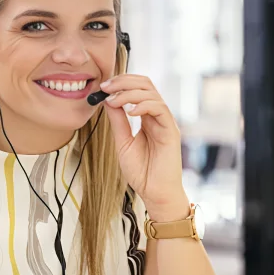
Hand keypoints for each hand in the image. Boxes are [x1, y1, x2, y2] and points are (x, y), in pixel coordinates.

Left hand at [100, 73, 189, 220]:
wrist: (154, 193)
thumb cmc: (141, 171)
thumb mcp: (122, 142)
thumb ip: (117, 121)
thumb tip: (107, 100)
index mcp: (147, 117)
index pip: (138, 88)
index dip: (121, 83)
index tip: (102, 87)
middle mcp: (158, 116)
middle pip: (146, 84)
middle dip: (124, 81)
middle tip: (106, 87)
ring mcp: (165, 122)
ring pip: (152, 93)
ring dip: (129, 92)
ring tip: (113, 100)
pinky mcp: (171, 131)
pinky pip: (160, 109)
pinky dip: (143, 106)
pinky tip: (129, 112)